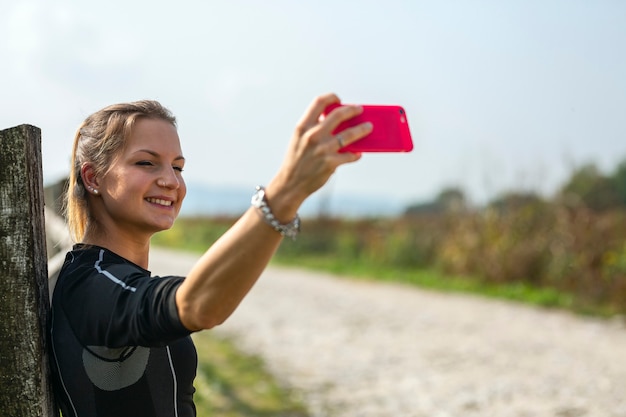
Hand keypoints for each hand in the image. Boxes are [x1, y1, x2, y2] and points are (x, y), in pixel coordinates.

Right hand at [266, 93, 372, 216]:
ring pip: (349, 134)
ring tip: (368, 127)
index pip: (318, 102)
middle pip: (338, 115)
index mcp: (303, 127)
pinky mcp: (330, 163)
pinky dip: (355, 154)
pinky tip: (358, 154)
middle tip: (359, 110)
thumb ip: (313, 129)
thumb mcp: (299, 140)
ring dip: (362, 129)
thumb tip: (337, 123)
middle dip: (352, 110)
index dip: (331, 97)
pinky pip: (349, 155)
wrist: (290, 184)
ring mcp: (322, 149)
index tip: (338, 99)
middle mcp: (312, 135)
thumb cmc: (296, 160)